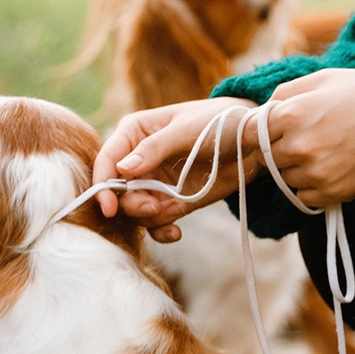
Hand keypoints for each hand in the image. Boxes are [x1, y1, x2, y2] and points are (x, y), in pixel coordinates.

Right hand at [93, 96, 263, 239]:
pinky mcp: (171, 200)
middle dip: (133, 204)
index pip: (107, 161)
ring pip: (135, 210)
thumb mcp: (187, 130)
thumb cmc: (219, 121)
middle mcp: (138, 159)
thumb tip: (122, 168)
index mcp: (134, 132)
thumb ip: (155, 148)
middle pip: (118, 191)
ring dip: (153, 216)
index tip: (110, 207)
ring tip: (178, 209)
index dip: (103, 185)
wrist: (251, 140)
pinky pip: (155, 223)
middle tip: (156, 207)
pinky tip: (176, 232)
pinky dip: (162, 230)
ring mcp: (154, 182)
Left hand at [256, 69, 354, 209]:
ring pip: (284, 178)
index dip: (257, 132)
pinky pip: (303, 196)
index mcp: (291, 114)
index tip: (270, 130)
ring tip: (324, 150)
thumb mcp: (321, 79)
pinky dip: (311, 186)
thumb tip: (260, 114)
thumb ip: (283, 94)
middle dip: (278, 149)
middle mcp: (298, 146)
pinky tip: (331, 167)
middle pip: (266, 158)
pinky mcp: (332, 192)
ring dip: (295, 168)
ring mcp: (315, 172)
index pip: (248, 134)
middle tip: (305, 138)